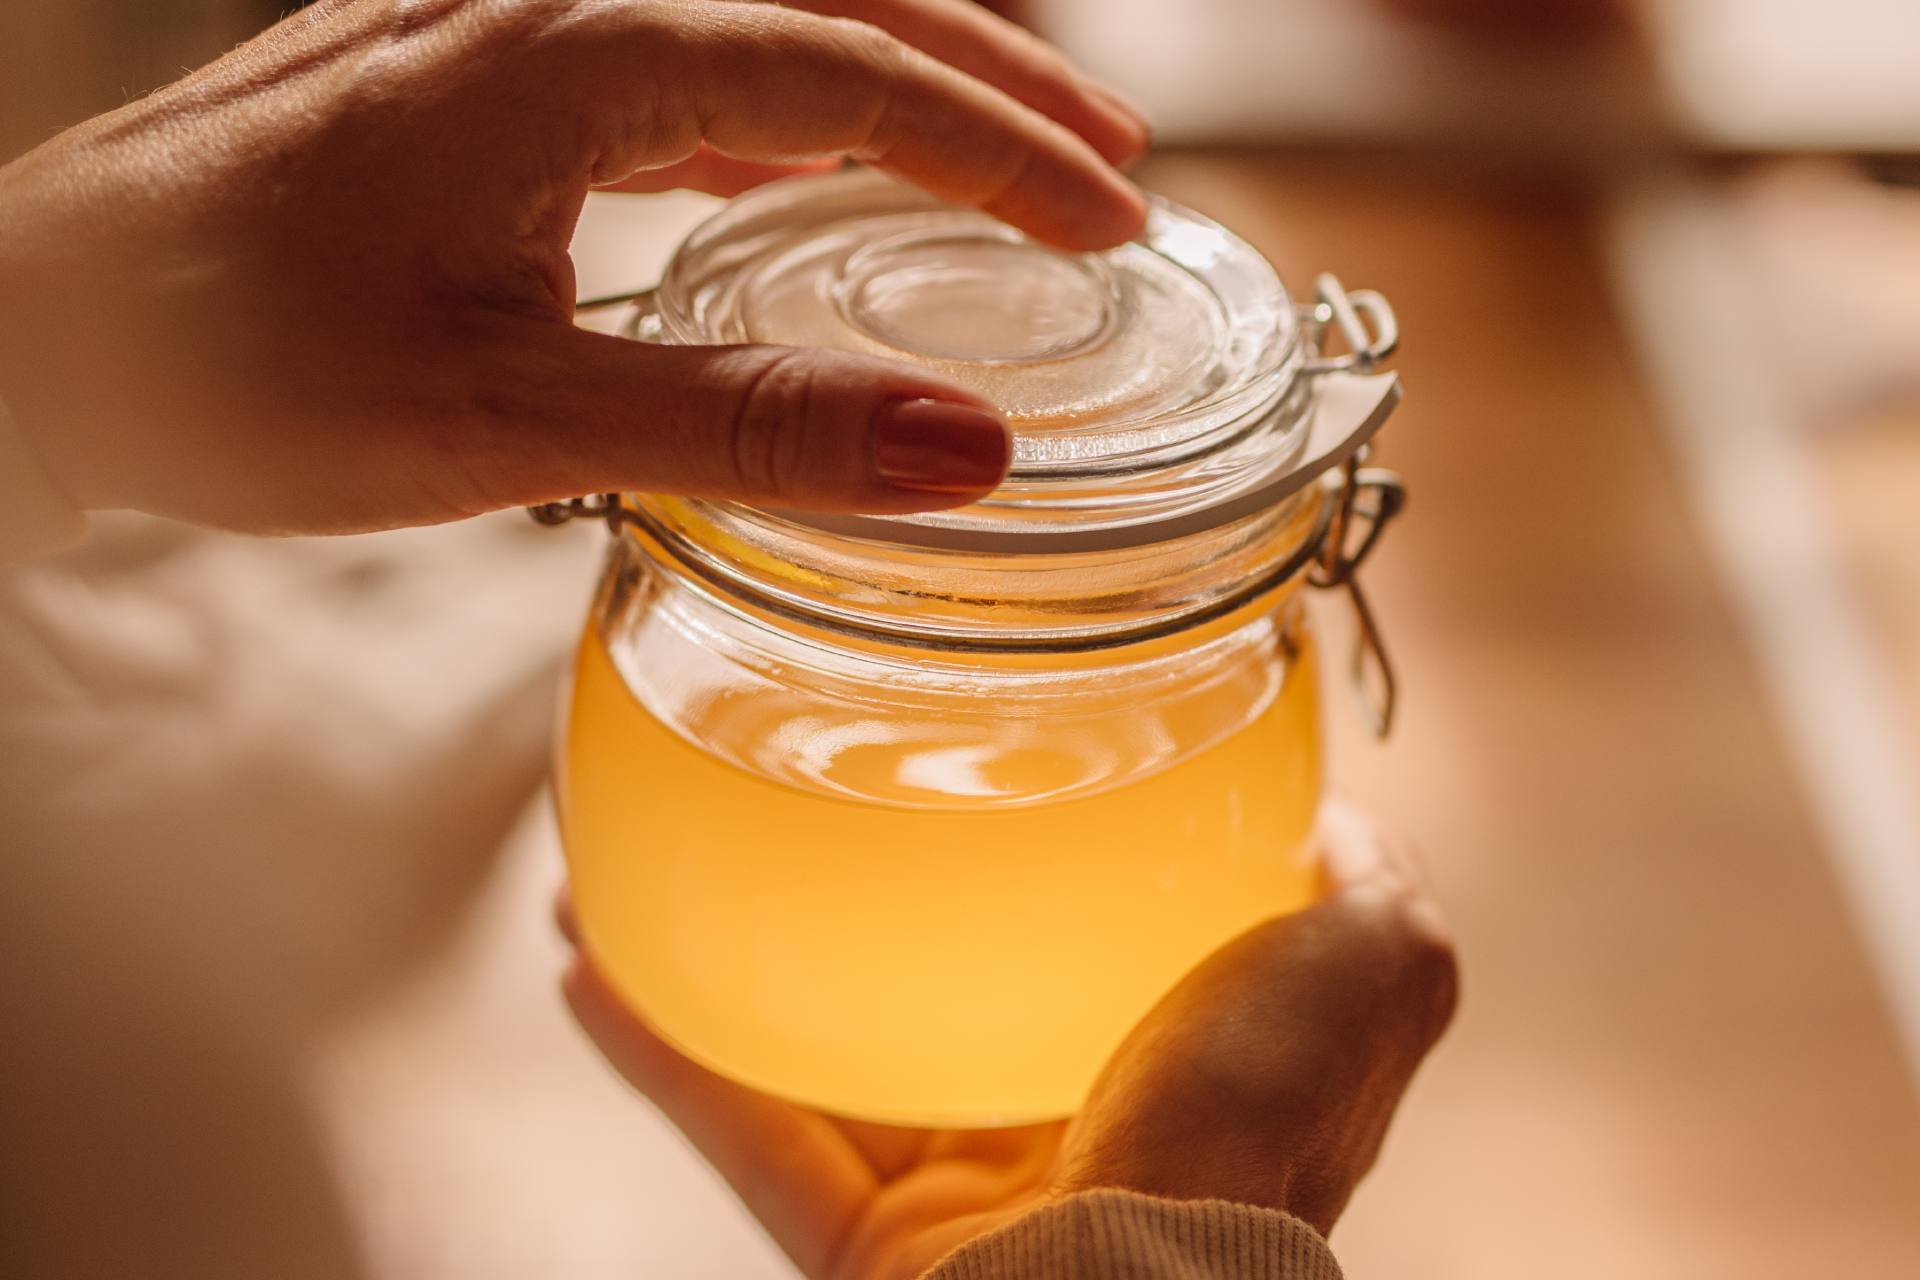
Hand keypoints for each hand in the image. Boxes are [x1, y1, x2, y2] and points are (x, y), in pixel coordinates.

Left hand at [0, 0, 1148, 535]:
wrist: (45, 333)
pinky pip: (674, 62)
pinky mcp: (468, 82)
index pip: (855, 76)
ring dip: (896, 80)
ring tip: (1007, 157)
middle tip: (1110, 165)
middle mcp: (545, 4)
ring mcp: (503, 31)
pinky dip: (782, 111)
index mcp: (570, 55)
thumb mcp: (511, 416)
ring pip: (758, 17)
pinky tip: (803, 176)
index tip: (1116, 228)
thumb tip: (966, 450)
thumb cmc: (232, 360)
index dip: (1003, 153)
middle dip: (990, 79)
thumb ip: (747, 424)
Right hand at [561, 802, 1457, 1278]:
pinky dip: (662, 1051)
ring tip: (642, 863)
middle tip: (785, 798)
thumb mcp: (1374, 974)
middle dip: (851, 908)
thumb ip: (1373, 898)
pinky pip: (738, 1128)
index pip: (1083, 938)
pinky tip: (588, 957)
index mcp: (1166, 1060)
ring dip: (721, 962)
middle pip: (930, 993)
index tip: (978, 770)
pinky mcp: (856, 1240)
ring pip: (812, 1054)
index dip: (1030, 859)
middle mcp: (1053, 1126)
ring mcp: (947, 1189)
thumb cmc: (1260, 1131)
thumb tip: (1343, 825)